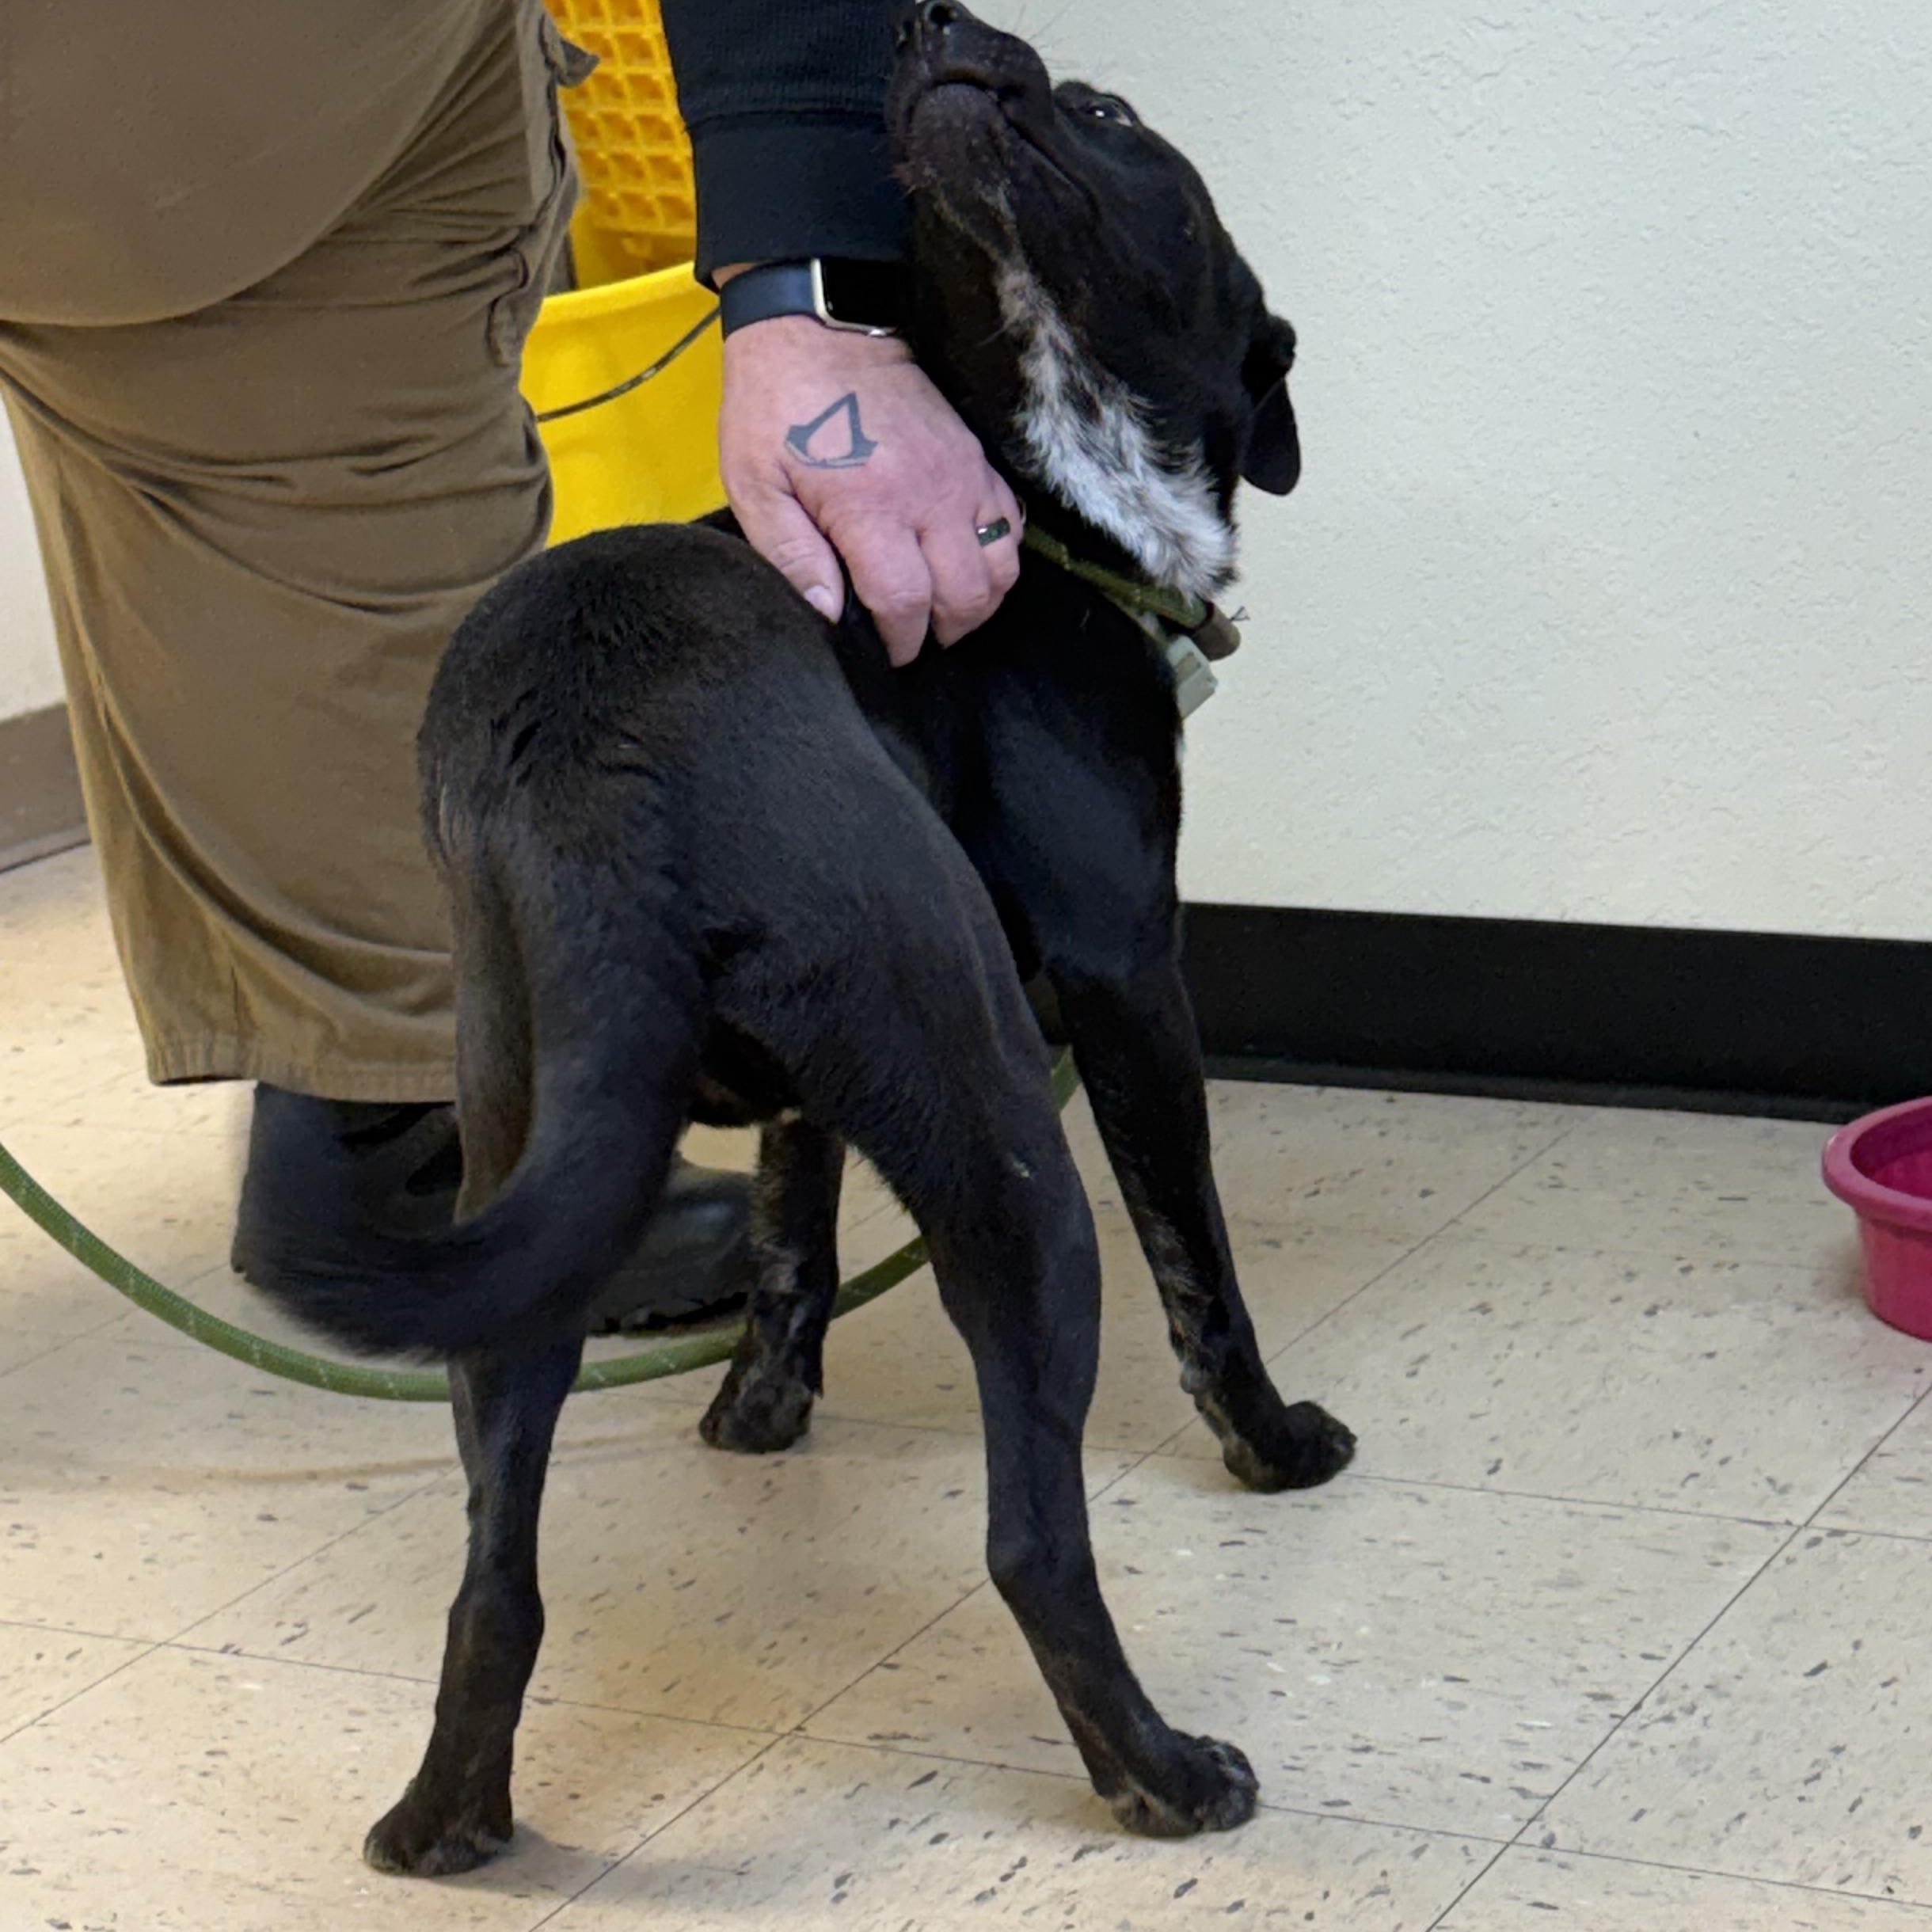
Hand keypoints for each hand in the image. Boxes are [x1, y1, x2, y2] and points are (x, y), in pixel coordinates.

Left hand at [718, 312, 1022, 663]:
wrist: (818, 325)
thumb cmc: (775, 407)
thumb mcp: (755, 484)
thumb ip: (791, 556)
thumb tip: (829, 618)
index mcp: (870, 507)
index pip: (906, 605)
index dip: (898, 643)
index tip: (883, 651)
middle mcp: (929, 495)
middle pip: (965, 596)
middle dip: (942, 631)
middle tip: (913, 634)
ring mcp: (962, 474)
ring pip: (1001, 566)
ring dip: (977, 601)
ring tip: (942, 607)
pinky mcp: (976, 456)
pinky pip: (1011, 524)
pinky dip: (996, 556)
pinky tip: (961, 561)